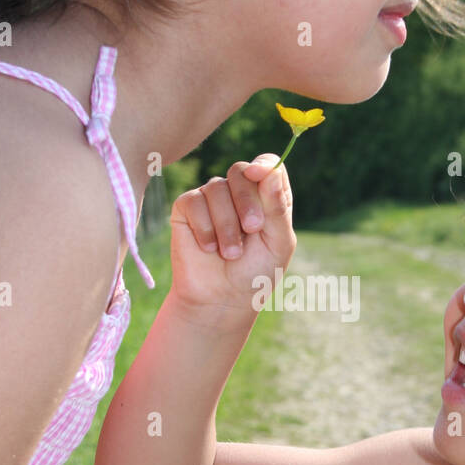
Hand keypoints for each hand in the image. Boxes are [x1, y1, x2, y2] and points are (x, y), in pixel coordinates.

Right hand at [168, 155, 296, 316]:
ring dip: (226, 225)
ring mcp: (211, 198)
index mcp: (266, 196)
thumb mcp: (277, 243)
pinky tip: (208, 248)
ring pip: (216, 188)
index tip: (259, 175)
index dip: (264, 166)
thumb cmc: (255, 273)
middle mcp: (238, 192)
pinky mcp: (187, 208)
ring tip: (230, 253)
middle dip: (247, 201)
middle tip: (252, 229)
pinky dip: (204, 228)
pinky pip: (193, 201)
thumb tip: (270, 170)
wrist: (221, 300)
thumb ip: (278, 208)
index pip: (268, 164)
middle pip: (241, 171)